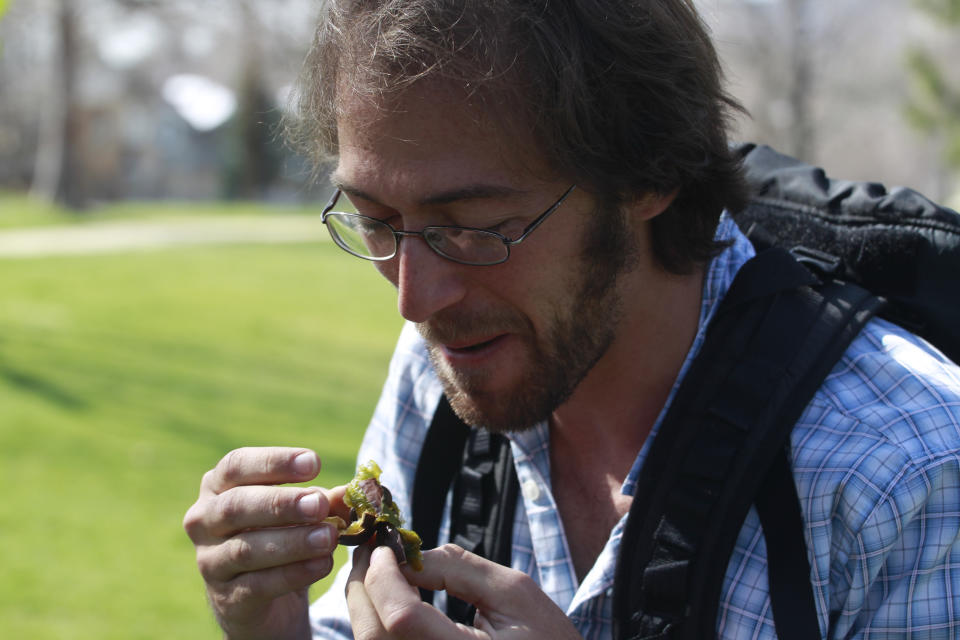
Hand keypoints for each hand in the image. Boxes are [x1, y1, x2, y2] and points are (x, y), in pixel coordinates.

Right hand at [183, 447, 347, 639]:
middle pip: (237, 506)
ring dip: (292, 541)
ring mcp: (210, 561)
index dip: (275, 462)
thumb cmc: (279, 537)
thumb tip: (352, 491)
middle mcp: (204, 520)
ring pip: (246, 548)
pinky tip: (322, 565)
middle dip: (282, 503)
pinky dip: (293, 574)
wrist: (263, 599)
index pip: (237, 465)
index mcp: (218, 486)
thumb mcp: (301, 515)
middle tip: (318, 504)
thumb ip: (323, 501)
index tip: (313, 463)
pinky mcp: (226, 598)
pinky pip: (257, 584)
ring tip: (328, 537)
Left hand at [346, 543, 583, 639]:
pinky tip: (393, 599)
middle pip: (374, 634)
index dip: (384, 574)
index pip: (401, 617)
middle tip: (374, 550)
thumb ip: (457, 568)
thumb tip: (406, 553)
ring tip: (383, 570)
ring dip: (367, 603)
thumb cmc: (545, 639)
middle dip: (365, 584)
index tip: (386, 543)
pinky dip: (378, 622)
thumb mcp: (513, 592)